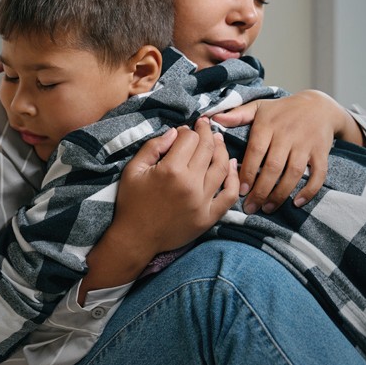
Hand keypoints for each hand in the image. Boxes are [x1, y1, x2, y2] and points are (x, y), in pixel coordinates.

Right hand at [108, 118, 238, 259]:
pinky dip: (234, 178)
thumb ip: (153, 147)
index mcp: (170, 170)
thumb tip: (175, 132)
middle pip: (207, 149)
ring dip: (221, 150)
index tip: (184, 131)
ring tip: (217, 141)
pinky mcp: (209, 216)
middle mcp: (190, 184)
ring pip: (222, 167)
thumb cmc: (132, 203)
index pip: (189, 139)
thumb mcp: (133, 170)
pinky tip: (231, 166)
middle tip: (205, 126)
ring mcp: (202, 201)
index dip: (188, 131)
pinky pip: (229, 194)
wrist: (136, 238)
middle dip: (207, 133)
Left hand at [211, 90, 350, 212]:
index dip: (248, 172)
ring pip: (294, 173)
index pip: (256, 151)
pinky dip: (309, 190)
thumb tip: (213, 119)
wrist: (318, 105)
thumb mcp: (259, 107)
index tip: (241, 191)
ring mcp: (306, 144)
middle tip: (250, 208)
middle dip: (261, 190)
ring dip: (281, 194)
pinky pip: (318, 173)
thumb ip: (237, 115)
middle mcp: (287, 135)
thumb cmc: (281, 110)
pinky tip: (297, 203)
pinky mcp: (321, 151)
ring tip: (267, 208)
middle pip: (274, 167)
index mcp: (268, 125)